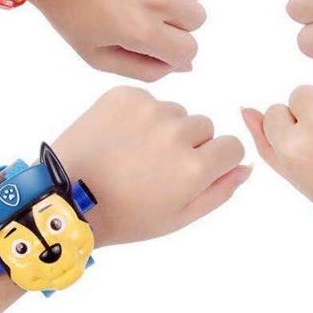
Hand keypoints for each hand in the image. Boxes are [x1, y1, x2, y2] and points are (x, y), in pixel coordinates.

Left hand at [33, 0, 208, 80]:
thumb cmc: (68, 1)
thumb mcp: (93, 52)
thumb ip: (143, 68)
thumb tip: (186, 66)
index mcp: (141, 31)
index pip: (188, 51)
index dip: (172, 47)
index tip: (153, 33)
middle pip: (196, 19)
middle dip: (174, 16)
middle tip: (140, 1)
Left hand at [53, 86, 249, 246]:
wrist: (66, 196)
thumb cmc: (125, 215)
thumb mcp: (178, 218)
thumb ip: (219, 191)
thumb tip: (246, 167)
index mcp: (195, 166)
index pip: (232, 146)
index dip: (216, 160)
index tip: (193, 170)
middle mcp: (177, 131)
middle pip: (203, 126)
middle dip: (189, 143)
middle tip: (155, 166)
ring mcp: (150, 109)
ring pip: (176, 112)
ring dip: (163, 128)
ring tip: (133, 152)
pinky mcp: (126, 94)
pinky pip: (148, 99)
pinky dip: (139, 115)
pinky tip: (119, 137)